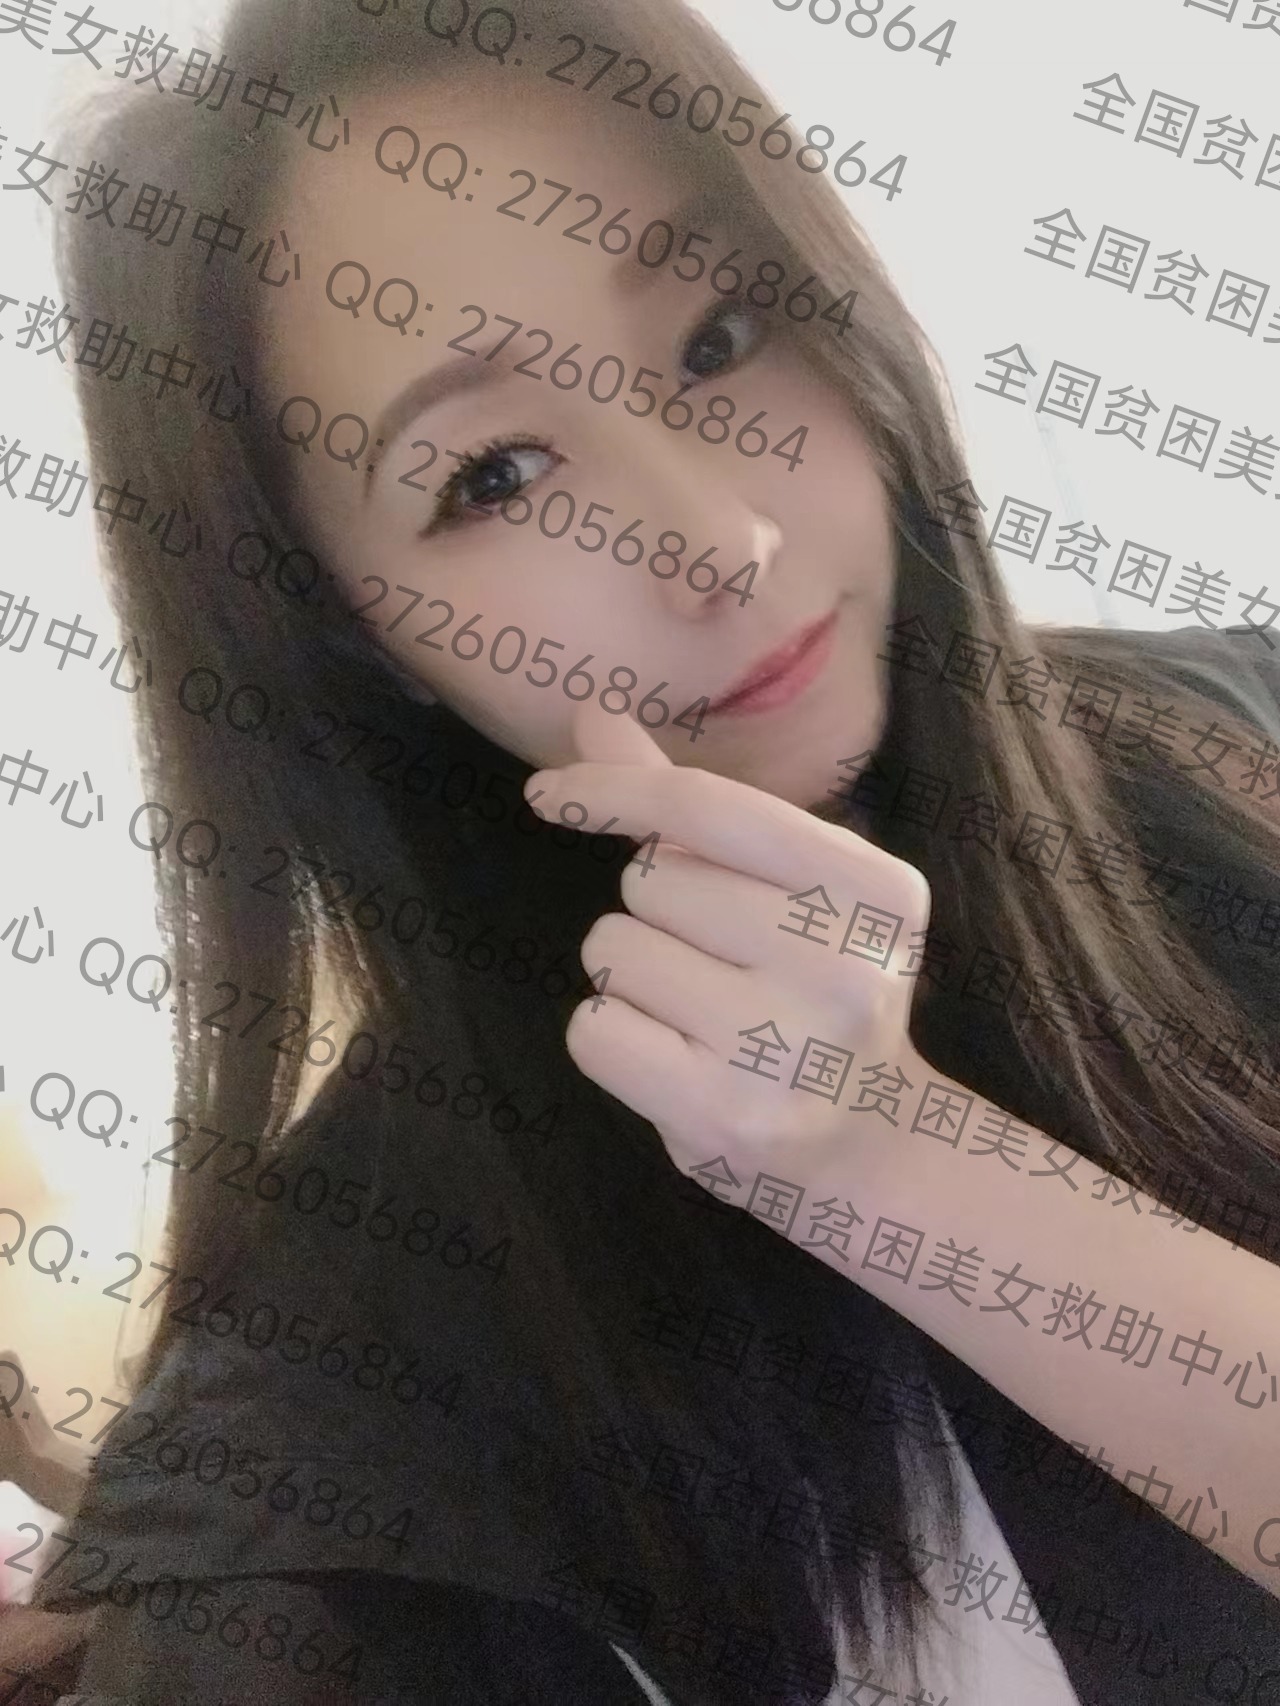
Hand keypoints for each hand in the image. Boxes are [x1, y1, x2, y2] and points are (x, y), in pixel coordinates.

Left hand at [525, 702, 934, 1205]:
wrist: (866, 1147)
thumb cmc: (810, 992)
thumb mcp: (782, 889)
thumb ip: (689, 805)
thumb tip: (591, 713)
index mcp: (876, 891)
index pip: (705, 807)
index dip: (612, 789)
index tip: (549, 794)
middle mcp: (843, 966)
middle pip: (651, 880)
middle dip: (657, 911)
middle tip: (725, 967)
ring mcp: (783, 1047)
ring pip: (613, 950)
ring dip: (632, 976)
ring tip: (704, 1016)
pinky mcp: (721, 1116)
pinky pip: (593, 1028)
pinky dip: (613, 1038)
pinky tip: (677, 1061)